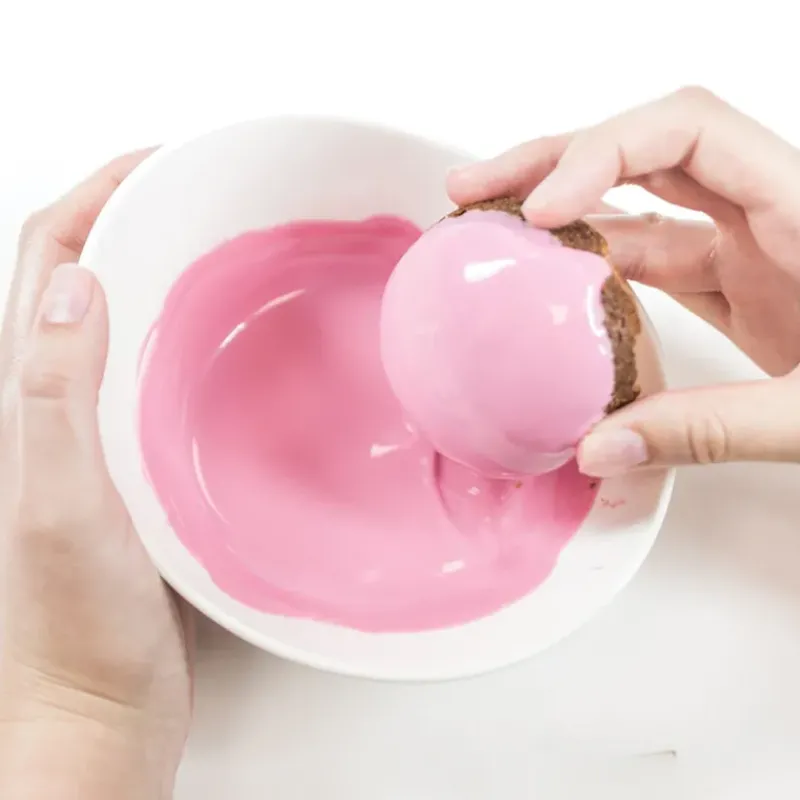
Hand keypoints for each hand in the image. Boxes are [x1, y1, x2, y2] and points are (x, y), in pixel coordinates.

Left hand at [0, 151, 192, 797]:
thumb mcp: (56, 505)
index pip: (47, 263)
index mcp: (24, 401)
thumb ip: (55, 396)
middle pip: (80, 282)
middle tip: (197, 196)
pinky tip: (227, 351)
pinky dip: (183, 342)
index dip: (95, 198)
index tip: (157, 163)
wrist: (93, 712)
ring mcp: (95, 438)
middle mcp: (51, 409)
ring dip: (160, 276)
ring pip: (121, 328)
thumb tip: (72, 283)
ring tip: (220, 254)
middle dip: (132, 220)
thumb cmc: (71, 628)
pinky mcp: (134, 470)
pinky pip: (154, 382)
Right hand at [448, 86, 799, 474]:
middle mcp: (768, 212)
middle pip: (644, 148)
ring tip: (492, 226)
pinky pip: (650, 259)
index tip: (544, 207)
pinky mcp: (736, 285)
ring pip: (638, 204)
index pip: (688, 130)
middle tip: (480, 188)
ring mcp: (749, 248)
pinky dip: (594, 266)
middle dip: (553, 159)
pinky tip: (549, 284)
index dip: (604, 151)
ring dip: (562, 210)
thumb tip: (599, 447)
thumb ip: (710, 428)